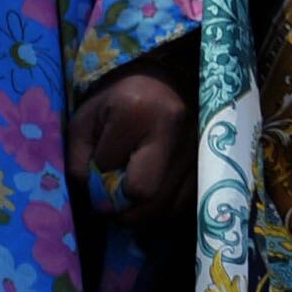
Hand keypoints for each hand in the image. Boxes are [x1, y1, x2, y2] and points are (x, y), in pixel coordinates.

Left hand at [66, 69, 194, 224]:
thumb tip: (93, 197)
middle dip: (123, 203)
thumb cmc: (120, 98)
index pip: (108, 170)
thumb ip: (80, 160)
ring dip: (143, 210)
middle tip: (114, 195)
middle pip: (145, 194)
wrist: (170, 81)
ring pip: (166, 206)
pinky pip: (183, 204)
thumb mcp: (87, 119)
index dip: (96, 177)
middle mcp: (173, 131)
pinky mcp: (211, 163)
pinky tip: (154, 192)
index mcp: (137, 112)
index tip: (98, 170)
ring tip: (133, 194)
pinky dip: (164, 206)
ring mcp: (198, 148)